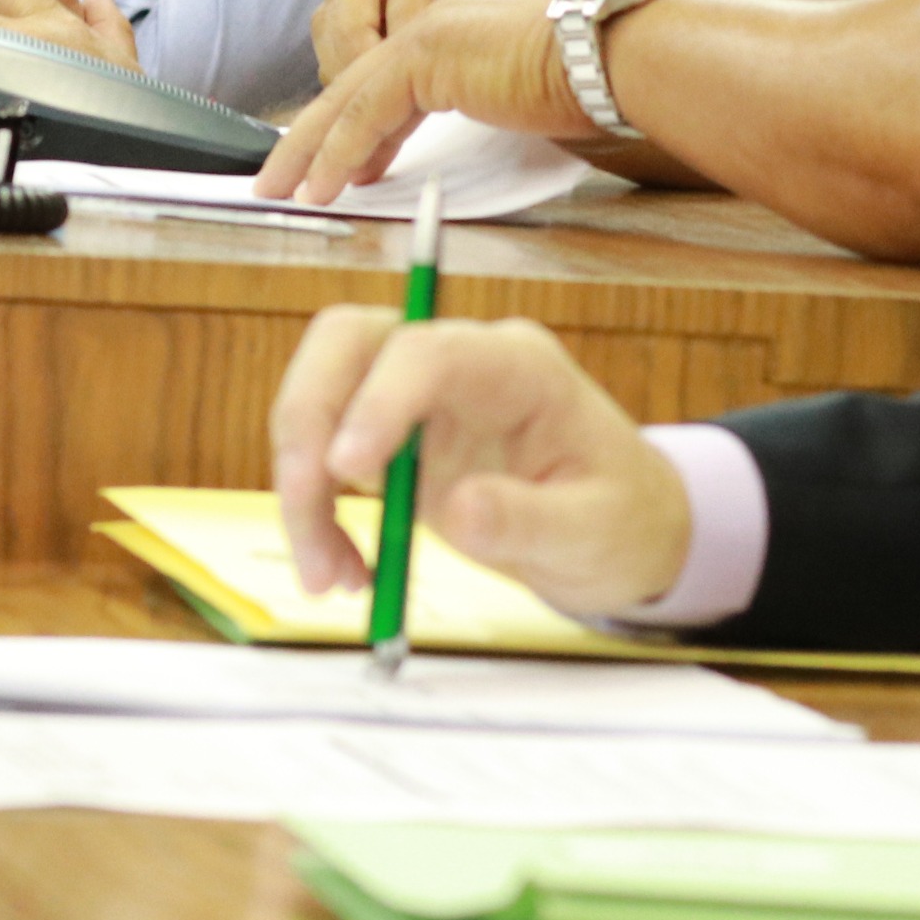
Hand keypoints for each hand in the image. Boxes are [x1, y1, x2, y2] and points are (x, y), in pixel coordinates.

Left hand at [259, 0, 590, 201]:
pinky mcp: (426, 52)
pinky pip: (366, 110)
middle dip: (305, 137)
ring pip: (347, 95)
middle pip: (346, 84)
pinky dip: (340, 152)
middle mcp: (427, 18)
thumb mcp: (493, 104)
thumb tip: (391, 159)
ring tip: (285, 192)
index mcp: (444, 25)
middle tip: (274, 180)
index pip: (373, 79)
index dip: (339, 129)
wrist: (610, 66)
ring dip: (310, 149)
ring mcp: (424, 29)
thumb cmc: (576, 90)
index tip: (322, 173)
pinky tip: (326, 186)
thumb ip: (443, 116)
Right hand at [269, 310, 692, 618]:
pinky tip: (345, 569)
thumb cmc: (619, 516)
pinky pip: (326, 452)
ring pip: (321, 394)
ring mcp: (417, 397)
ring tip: (326, 575)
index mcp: (517, 367)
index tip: (345, 468)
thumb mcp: (594, 530)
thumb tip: (460, 511)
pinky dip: (315, 508)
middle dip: (307, 421)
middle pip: (349, 343)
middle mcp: (457, 364)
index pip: (427, 349)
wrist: (619, 529)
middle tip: (303, 508)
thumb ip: (530, 519)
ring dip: (300, 480)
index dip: (377, 397)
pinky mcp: (392, 439)